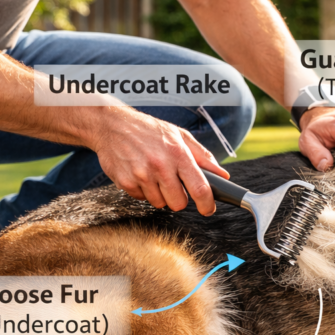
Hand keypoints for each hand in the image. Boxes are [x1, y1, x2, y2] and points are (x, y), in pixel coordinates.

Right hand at [85, 107, 226, 215]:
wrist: (112, 125)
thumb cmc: (149, 130)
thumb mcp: (179, 136)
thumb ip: (203, 157)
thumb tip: (223, 175)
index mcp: (178, 154)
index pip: (200, 188)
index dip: (207, 204)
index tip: (208, 209)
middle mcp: (160, 166)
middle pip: (179, 203)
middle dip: (179, 198)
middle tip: (174, 185)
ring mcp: (141, 175)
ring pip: (160, 203)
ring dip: (160, 194)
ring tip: (154, 175)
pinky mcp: (125, 182)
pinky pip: (142, 199)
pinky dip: (143, 191)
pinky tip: (141, 174)